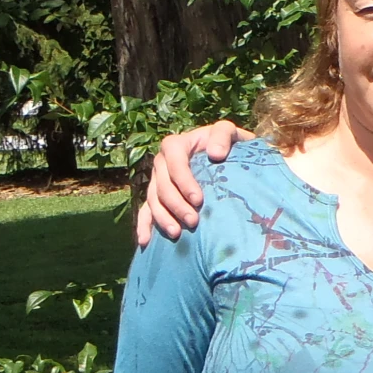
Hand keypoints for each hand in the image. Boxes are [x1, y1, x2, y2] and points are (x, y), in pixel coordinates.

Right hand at [134, 119, 246, 244]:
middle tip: (193, 222)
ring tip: (176, 234)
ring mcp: (157, 181)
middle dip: (176, 205)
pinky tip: (145, 241)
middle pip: (162, 185)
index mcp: (175, 145)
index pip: (174, 162)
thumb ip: (222, 136)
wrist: (225, 156)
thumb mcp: (227, 131)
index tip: (198, 200)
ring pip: (153, 201)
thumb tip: (215, 154)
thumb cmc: (226, 144)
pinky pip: (145, 211)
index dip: (183, 181)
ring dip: (162, 218)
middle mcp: (161, 162)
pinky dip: (144, 226)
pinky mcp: (157, 197)